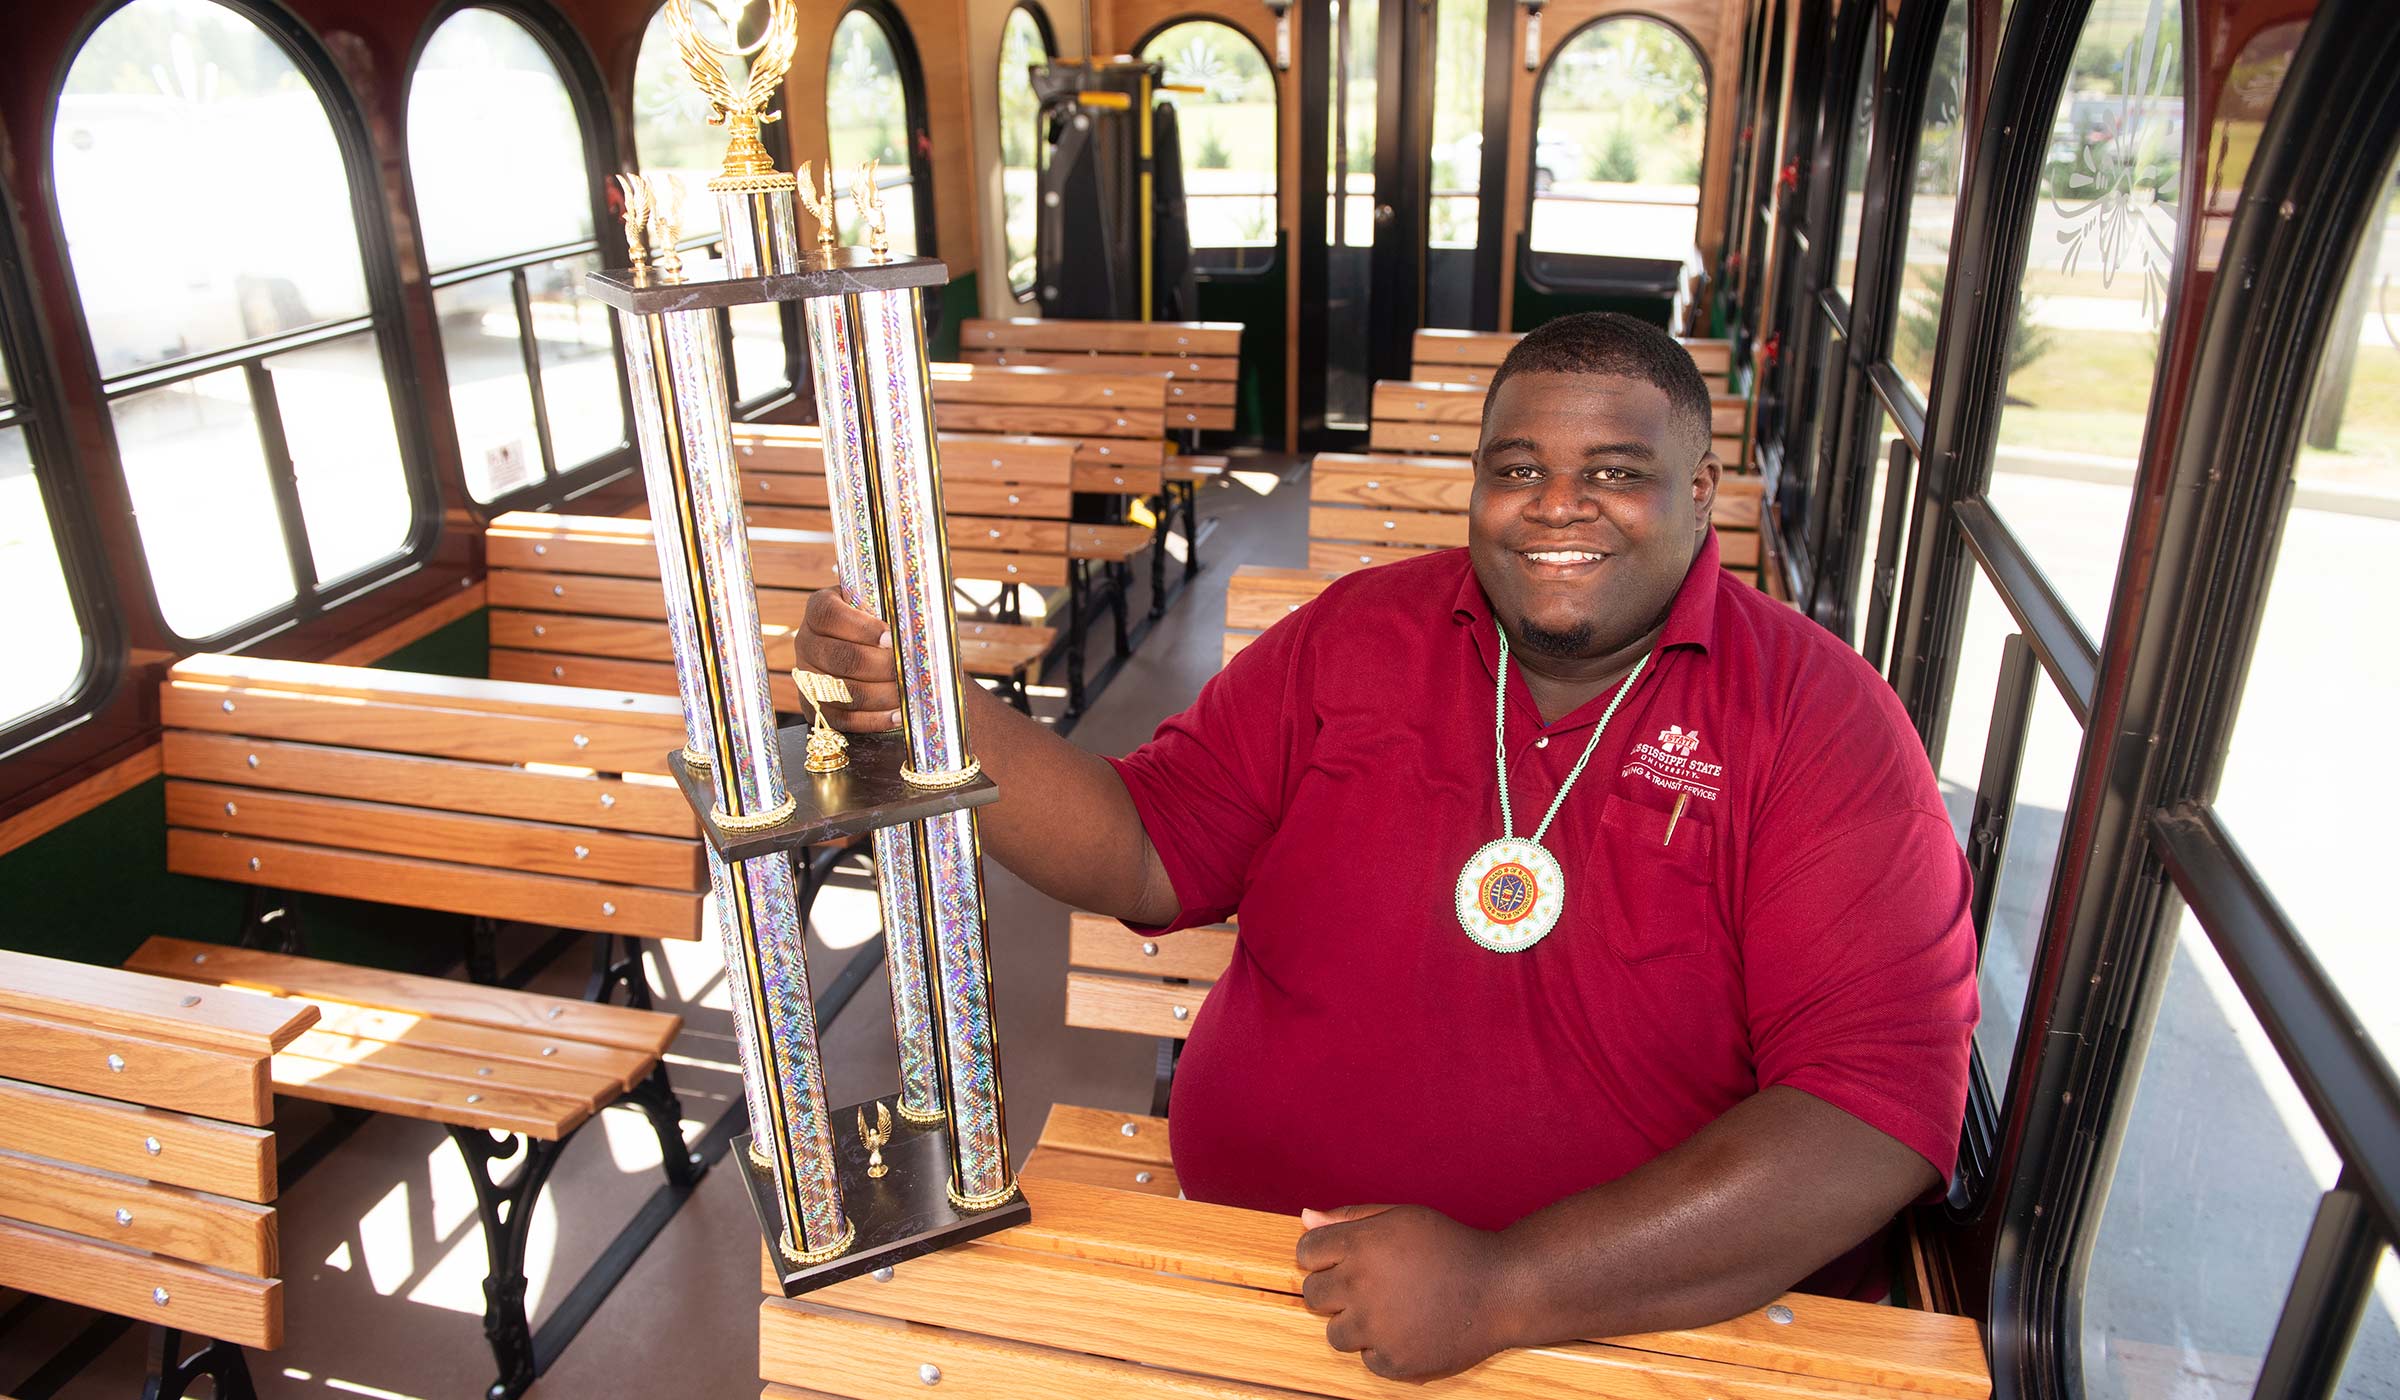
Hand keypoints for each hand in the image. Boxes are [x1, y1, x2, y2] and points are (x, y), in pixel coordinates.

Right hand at [794, 590, 902, 732]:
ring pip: (842, 691)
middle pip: (840, 657)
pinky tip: (897, 715)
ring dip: (881, 695)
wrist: (857, 645)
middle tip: (909, 670)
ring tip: (907, 694)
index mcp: (818, 609)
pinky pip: (842, 719)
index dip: (862, 628)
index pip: (831, 616)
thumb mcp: (877, 603)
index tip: (891, 637)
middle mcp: (806, 641)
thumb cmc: (875, 620)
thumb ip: (890, 610)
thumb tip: (915, 628)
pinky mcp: (814, 707)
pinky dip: (873, 720)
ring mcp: (806, 676)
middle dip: (881, 666)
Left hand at [1295, 1203, 1520, 1379]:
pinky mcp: (1394, 1362)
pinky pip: (1366, 1360)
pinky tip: (1409, 1330)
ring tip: (1390, 1311)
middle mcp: (1361, 1285)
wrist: (1501, 1289)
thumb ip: (1350, 1217)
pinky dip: (1383, 1350)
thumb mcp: (1401, 1217)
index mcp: (1361, 1245)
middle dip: (1333, 1290)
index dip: (1323, 1255)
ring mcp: (1376, 1327)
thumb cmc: (1450, 1247)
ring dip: (1355, 1324)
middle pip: (1312, 1296)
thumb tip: (1305, 1217)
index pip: (1305, 1252)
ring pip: (1335, 1334)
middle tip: (1369, 1287)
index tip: (1344, 1260)